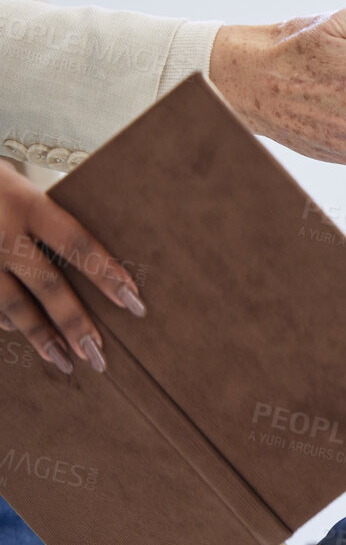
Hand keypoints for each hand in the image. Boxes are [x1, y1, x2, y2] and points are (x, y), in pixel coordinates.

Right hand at [0, 164, 143, 372]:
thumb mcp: (13, 182)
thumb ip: (44, 215)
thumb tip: (85, 253)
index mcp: (25, 203)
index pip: (76, 243)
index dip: (106, 274)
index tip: (134, 302)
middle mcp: (1, 233)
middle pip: (47, 285)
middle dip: (75, 322)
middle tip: (99, 354)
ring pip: (12, 305)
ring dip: (41, 336)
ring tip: (65, 362)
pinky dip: (4, 320)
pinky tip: (17, 332)